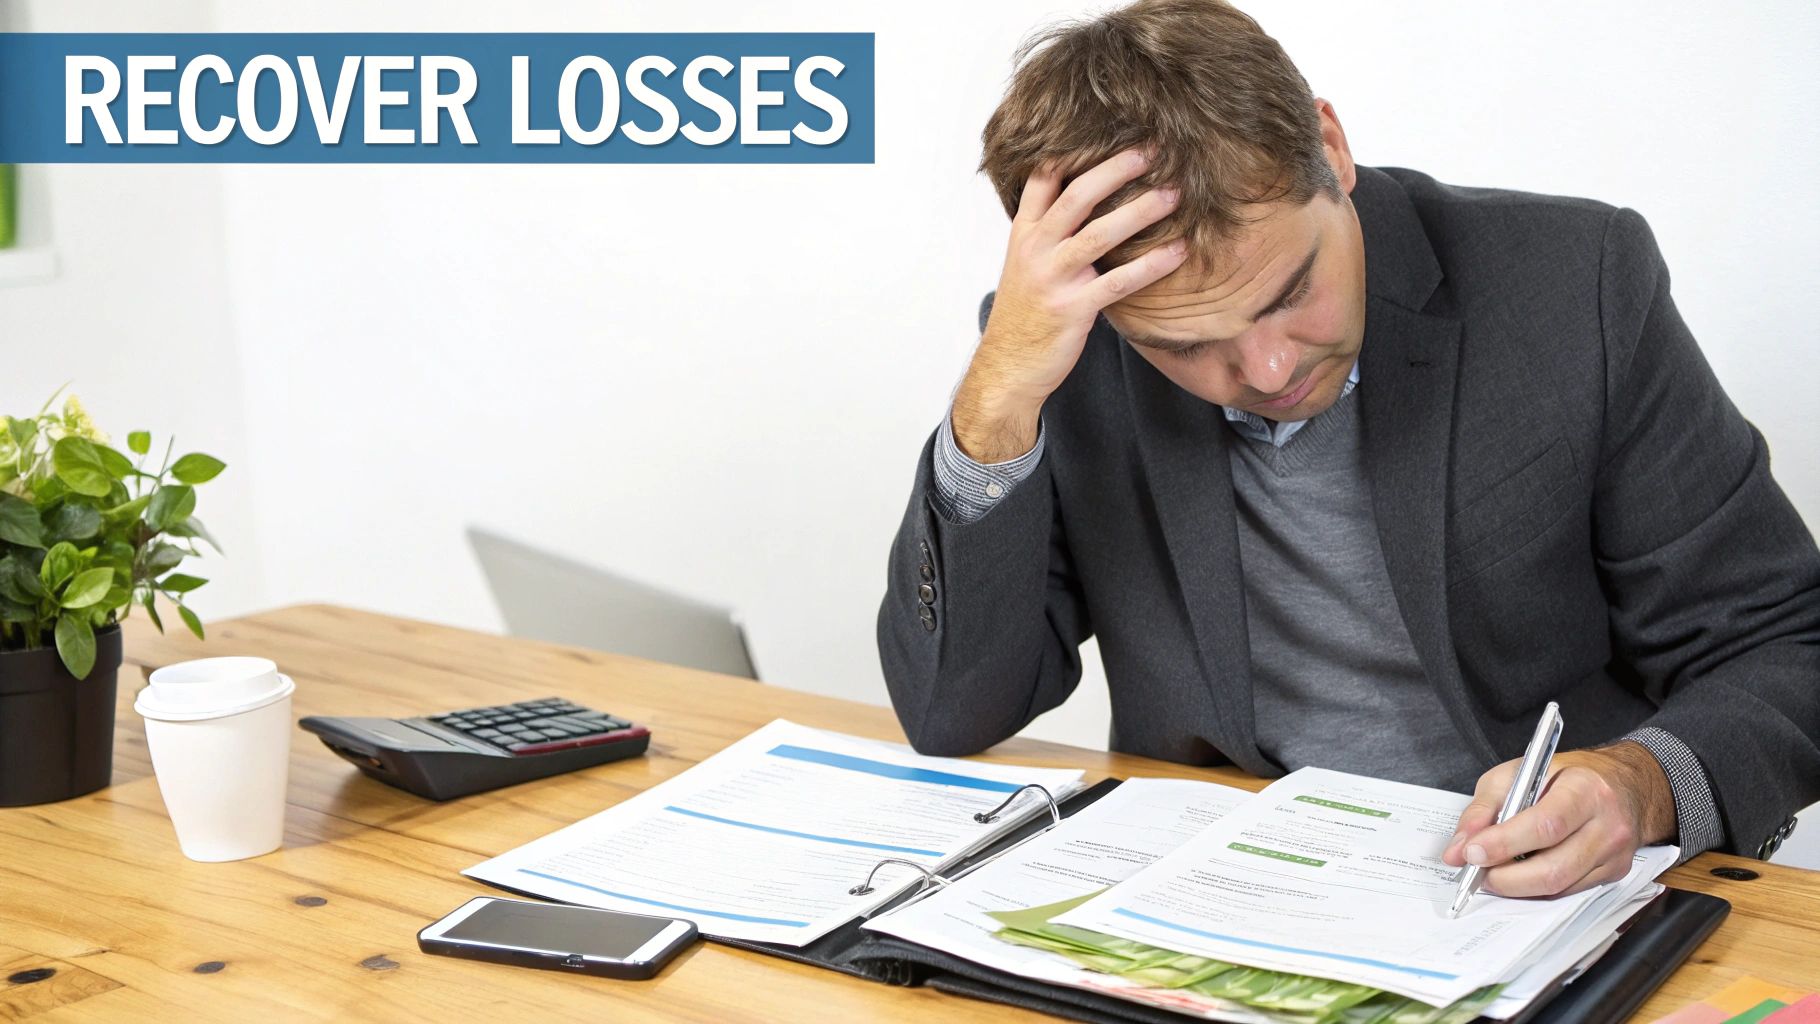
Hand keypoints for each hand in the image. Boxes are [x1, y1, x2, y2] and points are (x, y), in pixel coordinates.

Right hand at [952, 149, 1187, 461]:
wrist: (1008, 367)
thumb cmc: (1024, 315)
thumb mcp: (1027, 264)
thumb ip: (1050, 232)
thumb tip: (1091, 199)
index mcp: (1024, 232)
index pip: (1044, 176)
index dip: (1076, 148)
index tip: (1112, 128)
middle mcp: (1035, 248)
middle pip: (1077, 194)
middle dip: (1117, 168)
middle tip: (1154, 150)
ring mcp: (1052, 278)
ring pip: (1099, 233)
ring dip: (1141, 210)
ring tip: (1175, 193)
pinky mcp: (1072, 308)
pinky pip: (1118, 281)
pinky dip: (1151, 264)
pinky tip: (1179, 251)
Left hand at [1441, 742, 1677, 897]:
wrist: (1621, 784)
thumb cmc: (1564, 775)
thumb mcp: (1516, 774)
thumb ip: (1482, 809)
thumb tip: (1457, 850)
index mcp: (1585, 789)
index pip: (1545, 825)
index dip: (1504, 843)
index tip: (1472, 852)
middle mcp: (1607, 824)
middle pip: (1554, 867)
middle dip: (1506, 877)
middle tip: (1476, 871)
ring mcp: (1614, 853)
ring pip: (1560, 886)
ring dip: (1517, 886)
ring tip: (1493, 873)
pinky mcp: (1614, 872)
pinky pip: (1568, 891)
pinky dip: (1536, 888)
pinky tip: (1519, 873)